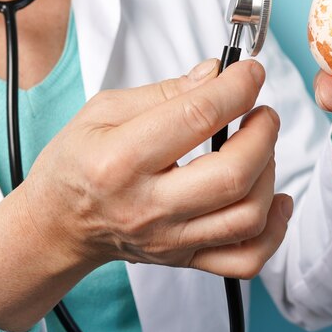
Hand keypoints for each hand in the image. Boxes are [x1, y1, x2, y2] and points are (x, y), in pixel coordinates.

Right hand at [0, 59, 291, 331]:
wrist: (58, 224)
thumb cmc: (74, 164)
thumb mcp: (102, 111)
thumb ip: (163, 91)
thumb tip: (215, 73)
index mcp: (120, 160)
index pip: (197, 117)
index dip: (237, 88)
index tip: (251, 73)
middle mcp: (147, 206)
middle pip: (233, 174)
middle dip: (263, 133)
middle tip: (261, 113)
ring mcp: (169, 239)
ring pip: (247, 216)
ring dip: (270, 172)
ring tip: (260, 148)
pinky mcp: (183, 258)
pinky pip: (244, 259)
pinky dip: (273, 230)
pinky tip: (274, 199)